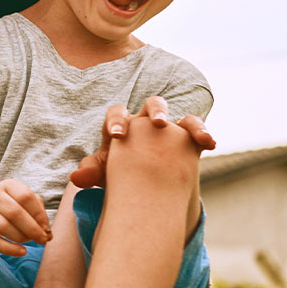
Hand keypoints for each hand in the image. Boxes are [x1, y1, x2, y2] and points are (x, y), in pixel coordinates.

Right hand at [0, 180, 49, 255]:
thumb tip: (48, 233)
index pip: (25, 197)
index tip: (46, 228)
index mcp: (7, 185)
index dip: (39, 215)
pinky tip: (22, 251)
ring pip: (3, 226)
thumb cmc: (7, 204)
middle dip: (32, 229)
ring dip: (21, 238)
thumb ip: (38, 212)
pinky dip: (9, 249)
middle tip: (42, 240)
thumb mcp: (21, 199)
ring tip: (29, 241)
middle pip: (14, 212)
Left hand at [69, 98, 216, 188]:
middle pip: (152, 105)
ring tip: (193, 133)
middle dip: (156, 111)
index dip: (117, 121)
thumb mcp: (105, 172)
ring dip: (187, 121)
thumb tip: (76, 177)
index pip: (117, 114)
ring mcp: (168, 128)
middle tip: (159, 123)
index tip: (117, 135)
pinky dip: (204, 134)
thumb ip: (92, 172)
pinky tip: (210, 144)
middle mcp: (146, 120)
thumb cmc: (119, 172)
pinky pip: (197, 130)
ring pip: (180, 116)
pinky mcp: (187, 137)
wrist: (142, 182)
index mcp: (122, 124)